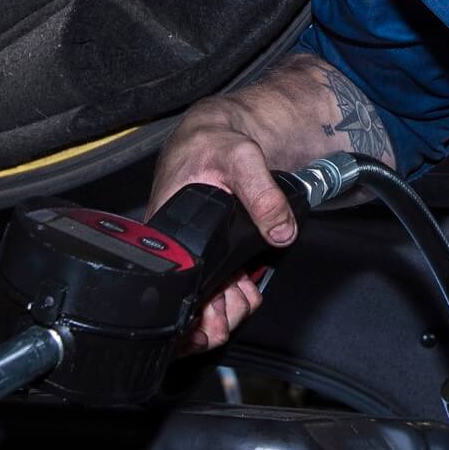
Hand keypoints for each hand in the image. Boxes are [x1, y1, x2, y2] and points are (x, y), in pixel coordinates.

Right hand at [150, 103, 298, 350]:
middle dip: (214, 318)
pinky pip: (218, 283)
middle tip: (236, 306)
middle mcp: (175, 245)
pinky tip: (244, 288)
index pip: (173, 286)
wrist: (220, 131)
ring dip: (226, 308)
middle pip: (187, 301)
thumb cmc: (213, 141)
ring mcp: (194, 250)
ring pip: (204, 298)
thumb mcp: (241, 157)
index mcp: (168, 228)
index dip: (195, 311)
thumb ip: (262, 193)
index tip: (215, 318)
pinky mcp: (211, 250)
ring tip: (243, 297)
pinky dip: (233, 293)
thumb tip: (280, 229)